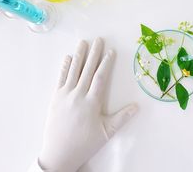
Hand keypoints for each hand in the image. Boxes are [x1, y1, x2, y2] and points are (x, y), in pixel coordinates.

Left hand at [38, 38, 137, 171]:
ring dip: (79, 55)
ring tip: (83, 42)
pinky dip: (64, 67)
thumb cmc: (85, 143)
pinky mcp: (55, 98)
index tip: (110, 51)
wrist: (59, 154)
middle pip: (87, 70)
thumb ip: (122, 118)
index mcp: (92, 102)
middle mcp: (78, 95)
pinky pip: (60, 79)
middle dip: (94, 53)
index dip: (106, 63)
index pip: (101, 77)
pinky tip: (67, 58)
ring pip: (73, 71)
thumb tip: (137, 106)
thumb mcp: (106, 133)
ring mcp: (65, 95)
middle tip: (98, 39)